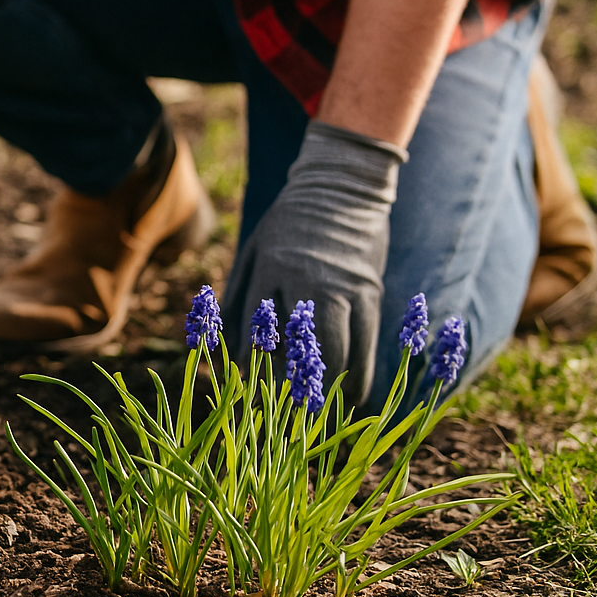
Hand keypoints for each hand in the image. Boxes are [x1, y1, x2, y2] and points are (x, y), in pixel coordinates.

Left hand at [224, 121, 406, 401]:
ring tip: (325, 408)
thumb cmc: (289, 220)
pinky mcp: (371, 290)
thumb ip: (241, 290)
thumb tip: (226, 337)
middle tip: (291, 407)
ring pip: (339, 352)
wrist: (342, 187)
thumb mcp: (254, 247)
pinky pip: (367, 341)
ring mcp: (344, 287)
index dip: (251, 363)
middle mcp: (308, 282)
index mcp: (272, 270)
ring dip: (333, 386)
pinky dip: (361, 371)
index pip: (256, 330)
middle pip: (301, 349)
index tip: (247, 385)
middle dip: (296, 385)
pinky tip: (355, 391)